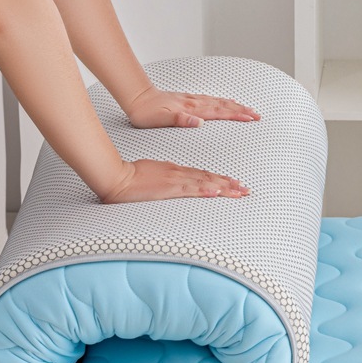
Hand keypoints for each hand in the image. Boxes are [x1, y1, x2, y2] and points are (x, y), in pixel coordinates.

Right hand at [101, 159, 249, 203]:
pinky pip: (190, 189)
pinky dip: (205, 189)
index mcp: (175, 171)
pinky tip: (216, 192)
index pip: (202, 176)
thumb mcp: (151, 177)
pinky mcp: (168, 187)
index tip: (235, 184)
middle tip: (246, 190)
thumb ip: (164, 182)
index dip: (220, 180)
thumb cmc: (129, 178)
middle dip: (229, 184)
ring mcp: (175, 180)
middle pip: (209, 178)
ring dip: (224, 187)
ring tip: (240, 191)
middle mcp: (179, 173)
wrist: (115, 176)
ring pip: (205, 182)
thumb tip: (172, 188)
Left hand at [123, 85, 259, 128]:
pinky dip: (221, 101)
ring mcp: (191, 100)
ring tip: (247, 108)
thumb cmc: (145, 113)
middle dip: (241, 110)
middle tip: (257, 114)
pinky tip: (224, 102)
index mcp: (191, 110)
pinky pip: (210, 100)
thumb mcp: (161, 120)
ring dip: (234, 105)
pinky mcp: (187, 100)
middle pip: (223, 106)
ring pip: (218, 102)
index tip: (251, 118)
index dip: (236, 116)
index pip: (219, 113)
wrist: (135, 98)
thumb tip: (199, 122)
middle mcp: (194, 103)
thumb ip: (181, 120)